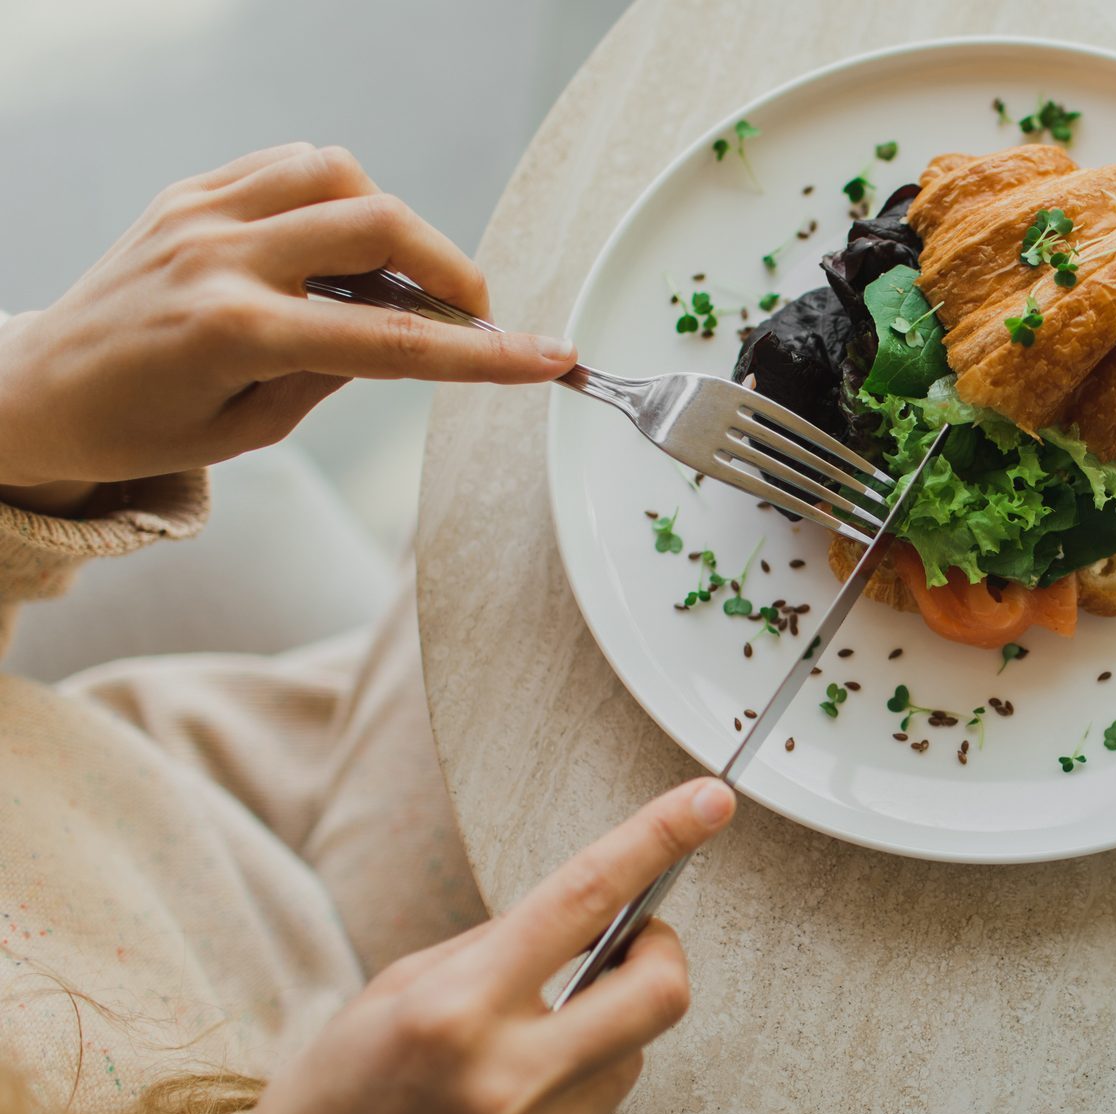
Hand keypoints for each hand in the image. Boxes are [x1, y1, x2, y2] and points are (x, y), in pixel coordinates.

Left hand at [0, 143, 575, 504]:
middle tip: (470, 313)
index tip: (547, 357)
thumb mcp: (250, 430)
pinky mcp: (190, 189)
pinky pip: (287, 164)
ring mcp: (200, 210)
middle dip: (448, 268)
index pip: (392, 340)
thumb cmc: (141, 428)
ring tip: (394, 277)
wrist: (40, 387)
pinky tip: (337, 245)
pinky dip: (336, 197)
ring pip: (337, 172)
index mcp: (235, 334)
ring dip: (391, 222)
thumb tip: (402, 331)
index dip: (482, 354)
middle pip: (376, 223)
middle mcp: (220, 255)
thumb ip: (333, 374)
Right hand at [188, 777, 735, 1113]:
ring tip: (519, 1058)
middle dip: (661, 951)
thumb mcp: (391, 994)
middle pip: (660, 990)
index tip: (711, 801)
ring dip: (599, 1035)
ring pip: (630, 1054)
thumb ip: (494, 950)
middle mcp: (505, 1080)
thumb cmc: (331, 1103)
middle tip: (630, 945)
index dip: (658, 838)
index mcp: (452, 1006)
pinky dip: (567, 1104)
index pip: (584, 897)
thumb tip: (588, 922)